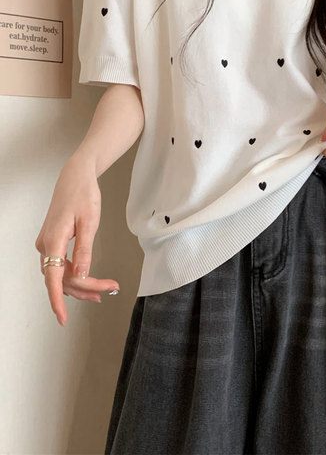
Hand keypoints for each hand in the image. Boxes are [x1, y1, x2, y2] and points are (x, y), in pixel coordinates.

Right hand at [35, 155, 119, 325]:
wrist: (75, 177)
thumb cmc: (83, 195)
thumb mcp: (89, 222)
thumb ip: (84, 250)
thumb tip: (82, 274)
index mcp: (53, 241)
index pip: (54, 279)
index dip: (57, 301)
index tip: (62, 318)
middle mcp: (45, 245)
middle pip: (61, 278)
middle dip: (85, 288)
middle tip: (110, 289)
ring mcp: (46, 243)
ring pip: (61, 273)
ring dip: (80, 284)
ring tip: (103, 289)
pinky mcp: (51, 241)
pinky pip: (60, 264)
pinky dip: (75, 273)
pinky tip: (88, 278)